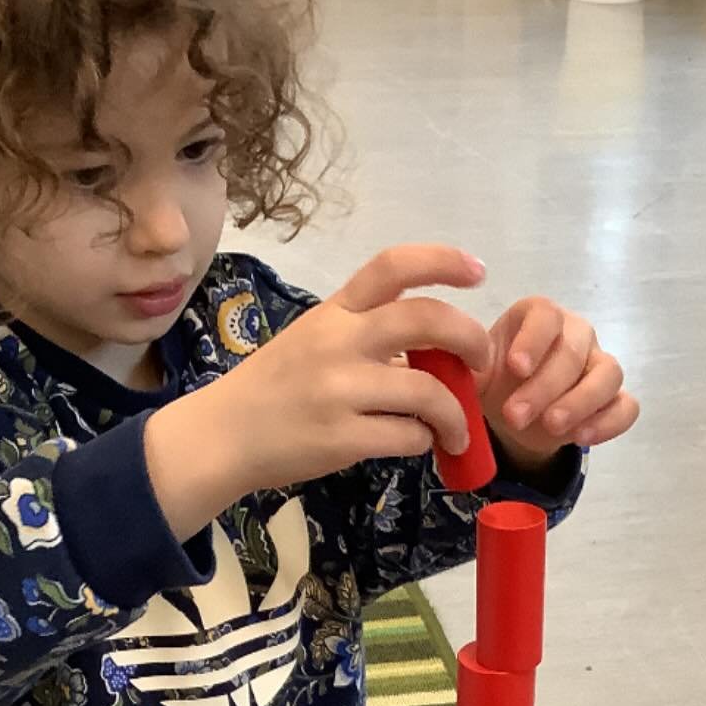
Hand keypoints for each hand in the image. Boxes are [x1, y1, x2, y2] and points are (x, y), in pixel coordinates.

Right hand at [148, 246, 493, 526]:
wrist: (222, 435)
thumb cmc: (273, 389)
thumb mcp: (312, 341)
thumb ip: (365, 335)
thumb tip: (432, 352)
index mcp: (334, 311)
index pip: (393, 266)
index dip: (443, 262)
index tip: (477, 272)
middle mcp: (338, 342)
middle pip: (426, 321)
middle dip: (471, 340)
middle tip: (484, 362)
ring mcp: (339, 391)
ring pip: (428, 394)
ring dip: (457, 415)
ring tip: (458, 431)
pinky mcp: (341, 438)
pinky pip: (408, 437)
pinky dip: (424, 442)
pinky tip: (417, 444)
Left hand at [476, 297, 637, 472]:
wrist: (510, 414)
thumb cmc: (493, 382)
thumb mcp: (473, 372)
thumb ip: (466, 365)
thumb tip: (456, 362)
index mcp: (539, 317)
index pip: (546, 315)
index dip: (534, 339)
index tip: (515, 367)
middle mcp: (575, 334)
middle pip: (574, 350)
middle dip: (545, 386)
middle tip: (514, 416)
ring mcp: (599, 365)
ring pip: (608, 373)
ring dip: (580, 402)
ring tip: (551, 427)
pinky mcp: (613, 399)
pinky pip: (626, 406)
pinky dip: (609, 422)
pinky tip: (581, 438)